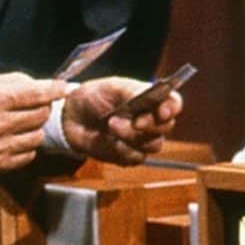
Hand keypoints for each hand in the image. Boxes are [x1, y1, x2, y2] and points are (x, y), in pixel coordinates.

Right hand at [0, 73, 62, 170]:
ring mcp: (0, 147)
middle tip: (32, 105)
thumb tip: (37, 84)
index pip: (35, 94)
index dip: (53, 89)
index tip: (62, 87)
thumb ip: (11, 83)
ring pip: (38, 136)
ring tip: (20, 123)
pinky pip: (29, 154)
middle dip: (41, 107)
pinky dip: (26, 146)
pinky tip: (13, 138)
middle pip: (41, 115)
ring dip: (34, 128)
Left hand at [62, 76, 182, 164]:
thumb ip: (133, 91)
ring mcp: (141, 140)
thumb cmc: (93, 97)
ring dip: (131, 136)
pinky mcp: (130, 156)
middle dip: (150, 124)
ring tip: (111, 125)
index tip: (162, 111)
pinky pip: (136, 158)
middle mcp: (150, 120)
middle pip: (166, 127)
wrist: (71, 117)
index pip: (173, 103)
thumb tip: (151, 95)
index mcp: (150, 99)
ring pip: (152, 145)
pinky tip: (109, 140)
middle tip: (133, 121)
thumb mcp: (112, 86)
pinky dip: (122, 149)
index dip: (172, 108)